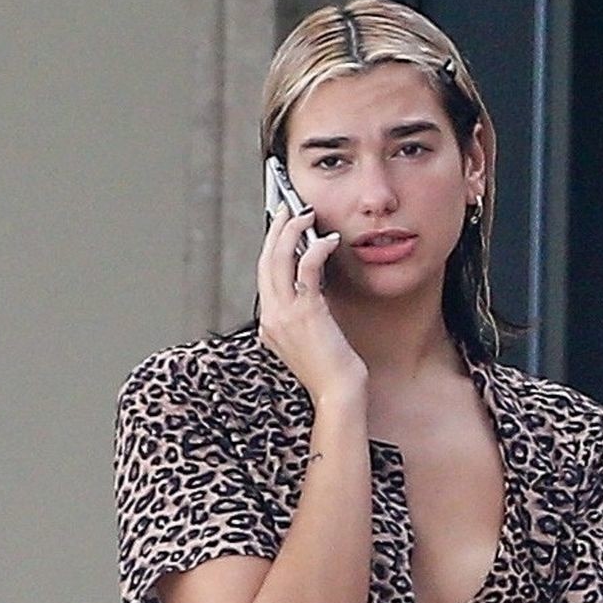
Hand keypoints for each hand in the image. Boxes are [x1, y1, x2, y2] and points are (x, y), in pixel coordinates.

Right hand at [257, 204, 367, 406]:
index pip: (264, 276)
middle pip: (264, 261)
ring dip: (291, 231)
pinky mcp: (306, 312)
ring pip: (277, 259)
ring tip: (306, 215)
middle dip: (276, 229)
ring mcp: (285, 315)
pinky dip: (315, 248)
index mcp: (269, 325)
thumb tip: (313, 290)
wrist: (337, 394)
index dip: (272, 247)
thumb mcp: (309, 341)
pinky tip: (328, 240)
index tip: (282, 229)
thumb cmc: (331, 372)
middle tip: (288, 209)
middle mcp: (271, 317)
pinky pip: (305, 267)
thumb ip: (303, 317)